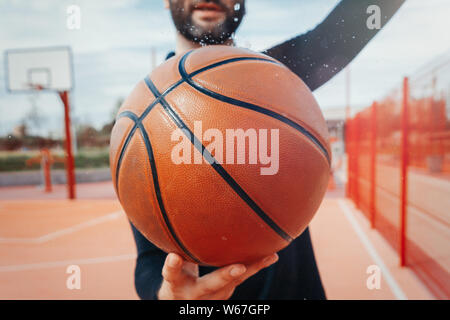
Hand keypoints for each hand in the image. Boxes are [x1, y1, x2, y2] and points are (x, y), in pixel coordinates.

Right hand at [157, 252, 278, 299]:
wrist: (182, 304)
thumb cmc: (176, 279)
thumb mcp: (171, 270)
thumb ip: (175, 255)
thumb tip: (174, 223)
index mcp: (176, 285)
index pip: (172, 276)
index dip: (173, 267)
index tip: (174, 257)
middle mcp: (195, 294)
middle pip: (211, 285)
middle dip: (225, 276)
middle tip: (239, 268)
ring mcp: (213, 296)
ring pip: (234, 282)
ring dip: (252, 269)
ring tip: (270, 256)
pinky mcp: (226, 293)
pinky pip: (242, 279)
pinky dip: (256, 266)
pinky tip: (271, 256)